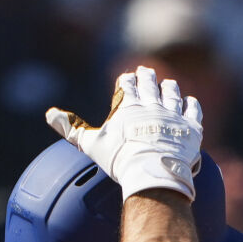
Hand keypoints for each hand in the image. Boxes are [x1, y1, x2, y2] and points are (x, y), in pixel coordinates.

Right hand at [45, 65, 202, 200]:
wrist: (151, 171)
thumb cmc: (119, 158)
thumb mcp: (90, 143)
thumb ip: (71, 128)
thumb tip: (50, 114)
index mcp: (129, 106)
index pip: (126, 86)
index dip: (126, 80)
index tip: (126, 76)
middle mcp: (153, 104)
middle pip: (150, 85)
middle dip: (147, 77)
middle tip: (146, 70)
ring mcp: (173, 115)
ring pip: (172, 95)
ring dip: (170, 88)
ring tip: (169, 83)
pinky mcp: (190, 128)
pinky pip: (192, 111)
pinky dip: (191, 105)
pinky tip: (189, 102)